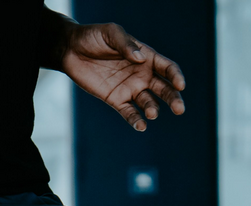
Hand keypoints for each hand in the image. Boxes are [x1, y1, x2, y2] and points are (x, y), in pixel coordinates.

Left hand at [61, 22, 184, 130]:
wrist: (71, 50)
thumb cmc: (93, 37)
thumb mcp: (110, 33)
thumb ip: (126, 44)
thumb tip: (140, 58)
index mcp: (145, 57)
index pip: (167, 68)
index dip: (175, 76)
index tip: (179, 85)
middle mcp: (142, 75)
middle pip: (164, 90)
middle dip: (173, 99)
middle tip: (179, 109)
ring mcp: (130, 89)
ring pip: (149, 104)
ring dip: (153, 109)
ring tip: (152, 113)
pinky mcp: (117, 101)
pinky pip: (130, 114)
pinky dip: (136, 121)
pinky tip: (141, 126)